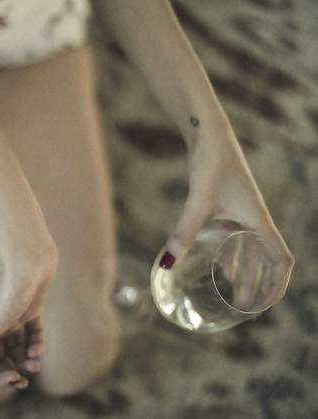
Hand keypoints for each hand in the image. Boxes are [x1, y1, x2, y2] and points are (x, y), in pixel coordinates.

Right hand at [0, 244, 57, 388]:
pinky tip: (38, 348)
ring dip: (25, 361)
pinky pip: (32, 333)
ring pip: (17, 348)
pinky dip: (36, 344)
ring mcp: (12, 315)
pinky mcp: (31, 307)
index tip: (13, 378)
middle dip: (11, 372)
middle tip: (24, 381)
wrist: (25, 258)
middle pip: (0, 358)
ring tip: (35, 366)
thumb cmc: (5, 291)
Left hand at [161, 123, 294, 294]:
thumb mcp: (198, 202)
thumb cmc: (211, 164)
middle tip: (249, 311)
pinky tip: (222, 268)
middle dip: (262, 287)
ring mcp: (243, 212)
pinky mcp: (229, 206)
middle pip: (267, 261)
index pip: (280, 260)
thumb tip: (166, 265)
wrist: (208, 135)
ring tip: (238, 296)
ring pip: (252, 250)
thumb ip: (183, 232)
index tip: (265, 306)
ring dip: (248, 273)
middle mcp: (256, 218)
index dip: (277, 285)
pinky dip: (233, 255)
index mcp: (259, 221)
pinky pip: (237, 238)